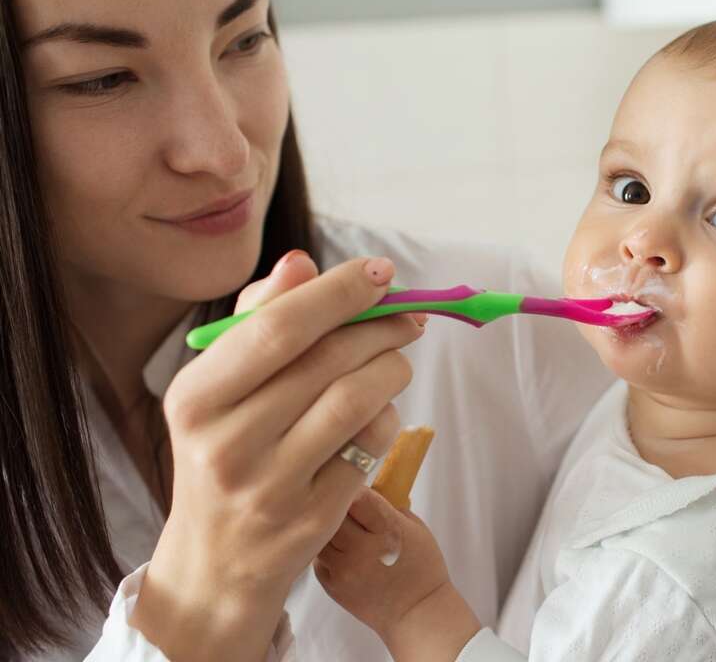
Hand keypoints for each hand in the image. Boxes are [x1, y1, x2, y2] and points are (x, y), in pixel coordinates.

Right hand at [131, 251, 426, 660]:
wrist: (216, 563)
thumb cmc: (226, 451)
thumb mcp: (219, 390)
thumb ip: (258, 321)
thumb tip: (300, 263)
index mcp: (196, 398)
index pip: (277, 327)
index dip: (338, 293)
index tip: (380, 271)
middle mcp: (227, 443)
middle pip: (328, 361)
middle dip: (382, 328)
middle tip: (409, 316)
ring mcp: (270, 487)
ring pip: (358, 401)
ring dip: (392, 370)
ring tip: (396, 361)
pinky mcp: (312, 520)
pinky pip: (371, 448)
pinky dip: (387, 420)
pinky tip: (379, 414)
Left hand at [317, 488, 479, 661]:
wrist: (416, 612)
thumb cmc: (423, 568)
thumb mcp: (416, 528)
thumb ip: (389, 508)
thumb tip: (364, 489)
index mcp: (388, 530)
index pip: (359, 496)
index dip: (354, 488)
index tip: (355, 484)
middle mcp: (362, 548)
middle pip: (334, 512)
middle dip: (338, 506)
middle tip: (344, 505)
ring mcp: (343, 568)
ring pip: (319, 534)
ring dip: (327, 527)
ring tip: (340, 528)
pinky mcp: (331, 585)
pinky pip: (318, 557)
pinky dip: (325, 550)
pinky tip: (339, 550)